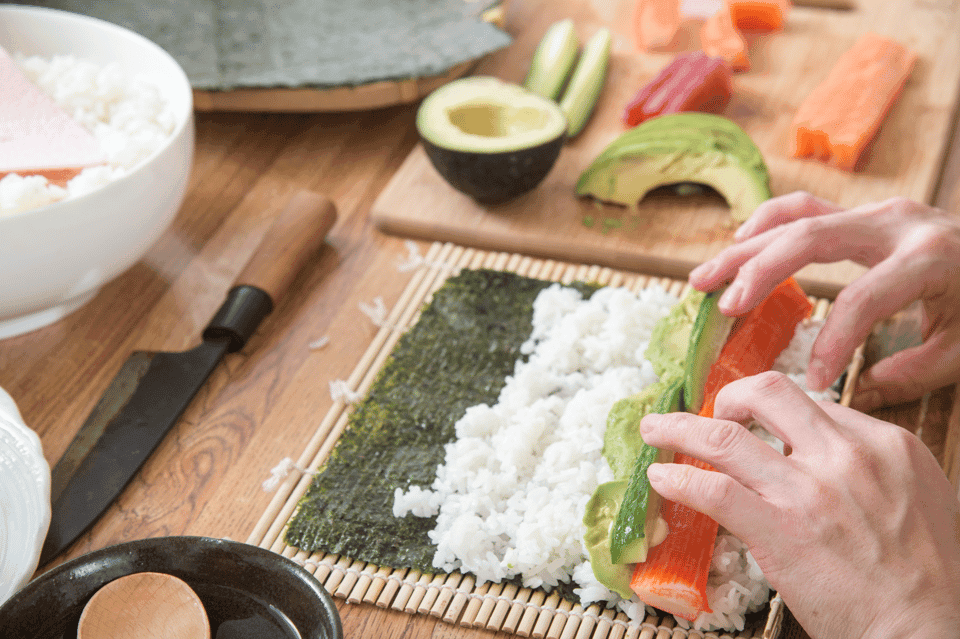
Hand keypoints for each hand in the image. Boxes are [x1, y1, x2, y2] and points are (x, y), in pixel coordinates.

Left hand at [640, 372, 959, 638]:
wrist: (927, 631)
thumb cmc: (926, 576)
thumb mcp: (918, 495)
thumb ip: (868, 465)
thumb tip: (817, 451)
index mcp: (883, 443)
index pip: (812, 404)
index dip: (774, 414)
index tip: (752, 425)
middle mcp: (846, 455)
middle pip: (766, 393)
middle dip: (726, 397)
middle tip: (707, 414)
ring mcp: (809, 490)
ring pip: (724, 437)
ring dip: (678, 429)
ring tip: (655, 430)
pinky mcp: (779, 530)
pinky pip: (713, 490)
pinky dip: (678, 479)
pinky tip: (661, 478)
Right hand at [688, 192, 959, 409]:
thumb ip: (912, 373)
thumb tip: (853, 394)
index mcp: (928, 257)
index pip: (862, 299)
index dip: (832, 343)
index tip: (810, 384)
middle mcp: (895, 222)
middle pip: (809, 238)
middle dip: (758, 272)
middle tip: (722, 307)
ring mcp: (877, 211)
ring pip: (796, 217)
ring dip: (744, 248)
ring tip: (703, 279)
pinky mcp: (865, 213)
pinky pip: (805, 209)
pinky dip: (766, 226)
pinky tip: (739, 248)